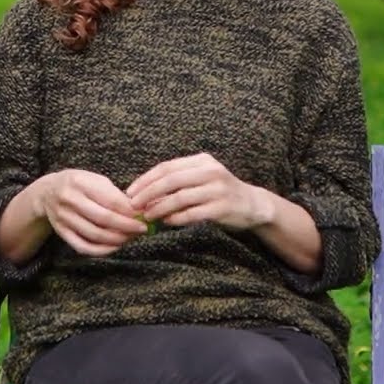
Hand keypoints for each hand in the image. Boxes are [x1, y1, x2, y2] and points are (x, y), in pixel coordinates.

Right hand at [33, 169, 146, 256]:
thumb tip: (137, 211)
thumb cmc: (78, 184)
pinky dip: (101, 250)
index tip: (143, 216)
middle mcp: (69, 199)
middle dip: (126, 227)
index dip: (129, 211)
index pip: (110, 200)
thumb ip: (113, 194)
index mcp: (80, 182)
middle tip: (141, 229)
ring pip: (94, 235)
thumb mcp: (94, 179)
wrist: (47, 192)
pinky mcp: (61, 232)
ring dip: (116, 239)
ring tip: (130, 237)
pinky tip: (114, 247)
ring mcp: (63, 217)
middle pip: (103, 219)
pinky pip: (83, 246)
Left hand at [126, 152, 274, 230]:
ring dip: (159, 207)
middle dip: (148, 193)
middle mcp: (210, 171)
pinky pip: (193, 213)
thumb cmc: (219, 192)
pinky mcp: (223, 207)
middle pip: (171, 180)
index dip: (146, 179)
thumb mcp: (201, 179)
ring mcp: (218, 189)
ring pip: (180, 197)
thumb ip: (178, 182)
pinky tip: (166, 222)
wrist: (253, 204)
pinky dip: (176, 218)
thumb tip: (144, 193)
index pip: (167, 167)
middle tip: (133, 205)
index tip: (130, 191)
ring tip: (147, 216)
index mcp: (201, 161)